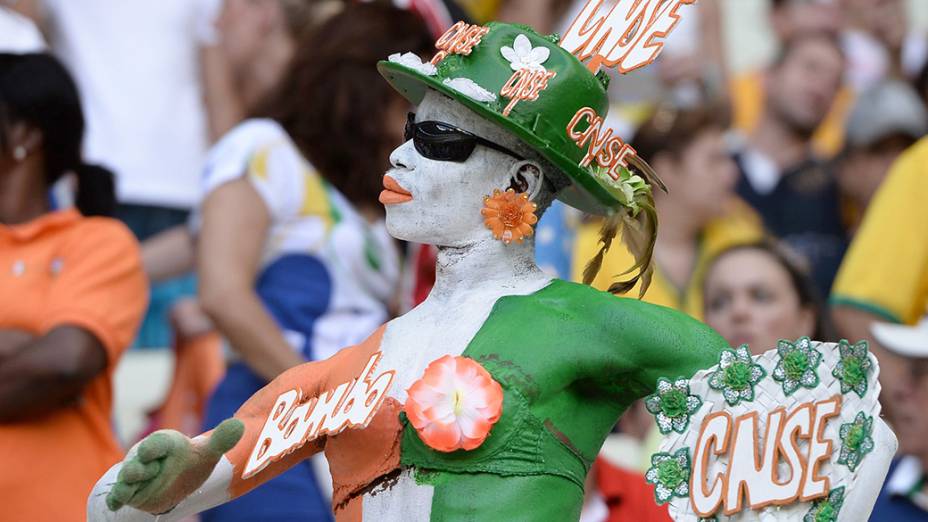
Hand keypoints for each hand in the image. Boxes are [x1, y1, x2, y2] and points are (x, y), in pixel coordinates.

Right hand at [106, 419, 243, 513]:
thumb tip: (240, 424)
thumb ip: (222, 439)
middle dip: (136, 468)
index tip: (149, 452)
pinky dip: (116, 499)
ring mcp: (137, 475)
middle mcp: (146, 458)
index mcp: (164, 443)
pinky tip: (115, 505)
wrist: (184, 478)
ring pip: (127, 479)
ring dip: (126, 484)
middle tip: (135, 472)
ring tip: (127, 488)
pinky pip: (120, 495)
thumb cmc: (194, 460)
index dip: (152, 448)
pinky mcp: (132, 492)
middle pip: (137, 462)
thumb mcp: (209, 452)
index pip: (156, 444)